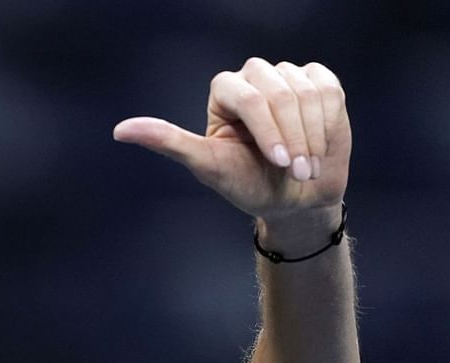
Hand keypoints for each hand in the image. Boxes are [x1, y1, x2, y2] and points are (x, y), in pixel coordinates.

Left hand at [113, 58, 349, 223]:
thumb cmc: (247, 184)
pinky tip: (320, 146)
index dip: (270, 132)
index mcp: (223, 91)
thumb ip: (169, 143)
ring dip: (313, 137)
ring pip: (308, 94)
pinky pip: (329, 91)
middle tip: (295, 172)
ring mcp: (288, 76)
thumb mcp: (207, 167)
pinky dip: (329, 123)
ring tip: (306, 167)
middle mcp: (253, 76)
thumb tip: (120, 130)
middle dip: (292, 139)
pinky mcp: (319, 81)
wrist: (294, 198)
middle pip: (282, 94)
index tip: (279, 165)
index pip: (252, 98)